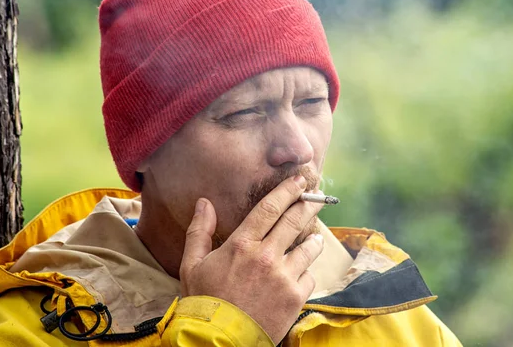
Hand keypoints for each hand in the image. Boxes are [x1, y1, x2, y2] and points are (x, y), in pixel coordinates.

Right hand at [179, 175, 324, 343]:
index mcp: (241, 244)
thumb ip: (200, 231)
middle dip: (309, 204)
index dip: (287, 191)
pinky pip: (309, 276)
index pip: (269, 208)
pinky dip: (306, 272)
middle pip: (294, 220)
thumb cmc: (205, 302)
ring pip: (309, 247)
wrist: (219, 341)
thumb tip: (204, 203)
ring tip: (314, 236)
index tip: (299, 181)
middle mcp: (266, 256)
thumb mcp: (193, 265)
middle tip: (319, 196)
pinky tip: (300, 272)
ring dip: (313, 239)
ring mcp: (283, 277)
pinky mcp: (295, 297)